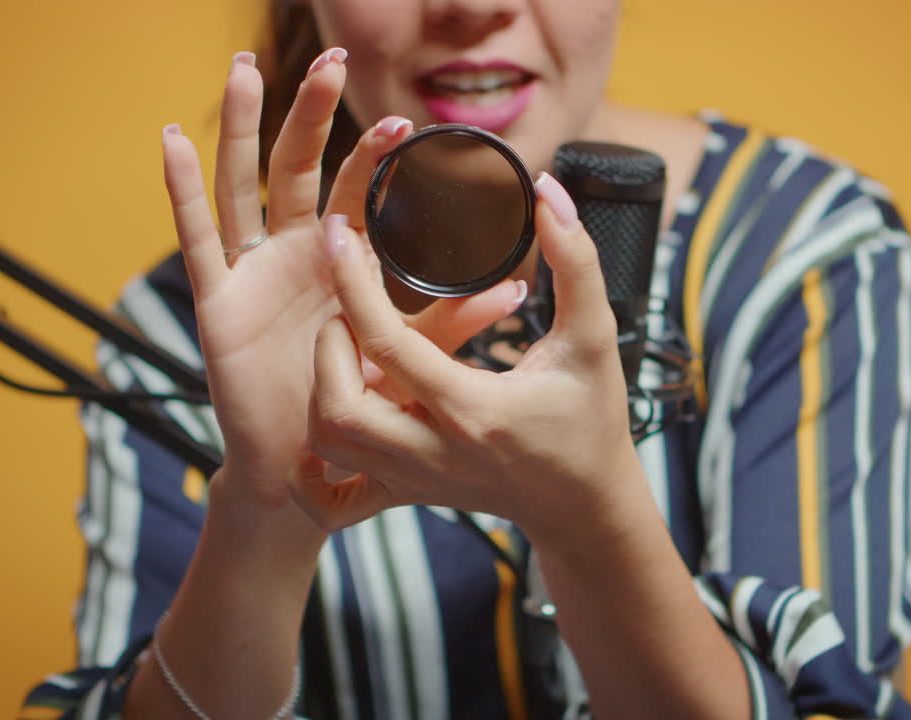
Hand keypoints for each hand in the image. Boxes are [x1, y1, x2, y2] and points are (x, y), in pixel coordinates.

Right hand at [160, 49, 523, 509]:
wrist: (309, 474)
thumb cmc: (359, 413)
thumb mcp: (410, 359)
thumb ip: (452, 322)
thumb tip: (516, 291)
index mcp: (338, 265)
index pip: (352, 193)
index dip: (369, 154)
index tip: (402, 120)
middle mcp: (292, 258)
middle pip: (295, 169)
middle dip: (309, 114)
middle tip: (329, 60)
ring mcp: (252, 276)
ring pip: (244, 186)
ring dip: (244, 129)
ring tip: (244, 70)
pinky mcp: (219, 305)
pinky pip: (199, 241)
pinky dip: (182, 191)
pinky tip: (173, 141)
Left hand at [296, 173, 647, 544]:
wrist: (586, 504)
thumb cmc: (591, 421)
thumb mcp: (594, 338)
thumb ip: (576, 262)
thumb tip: (548, 192)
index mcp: (474, 409)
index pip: (386, 343)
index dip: (352, 281)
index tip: (339, 233)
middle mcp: (433, 452)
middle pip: (336, 405)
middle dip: (331, 343)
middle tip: (355, 309)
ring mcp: (412, 479)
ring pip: (328, 440)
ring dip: (324, 386)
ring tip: (355, 352)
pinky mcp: (403, 494)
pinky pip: (333, 495)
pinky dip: (316, 458)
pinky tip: (334, 415)